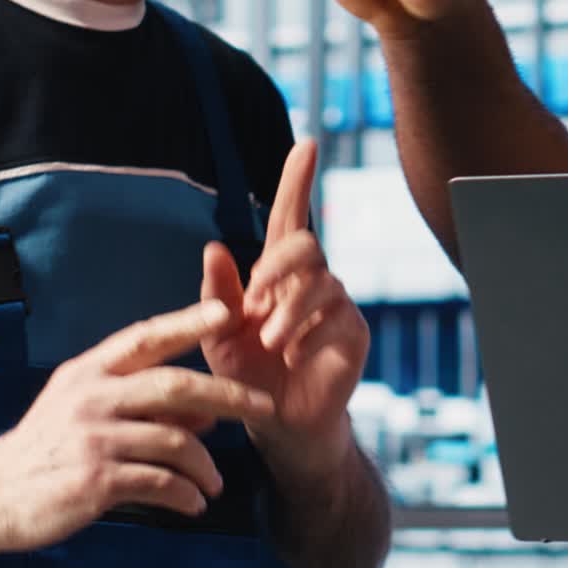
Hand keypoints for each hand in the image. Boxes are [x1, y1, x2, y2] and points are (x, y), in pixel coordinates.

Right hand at [0, 301, 273, 552]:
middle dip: (228, 394)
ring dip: (206, 463)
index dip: (188, 322)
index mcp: (91, 369)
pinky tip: (194, 504)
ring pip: (174, 440)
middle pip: (174, 386)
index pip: (147, 337)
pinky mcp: (95, 478)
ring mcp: (93, 436)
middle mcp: (92, 395)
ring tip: (216, 483)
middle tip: (264, 407)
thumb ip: (146, 404)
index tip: (227, 312)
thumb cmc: (48, 447)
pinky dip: (185, 494)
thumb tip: (209, 410)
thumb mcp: (88, 410)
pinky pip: (159, 482)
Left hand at [200, 140, 368, 477]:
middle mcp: (310, 280)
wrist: (277, 424)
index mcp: (276, 273)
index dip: (297, 180)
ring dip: (289, 309)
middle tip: (255, 300)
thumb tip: (214, 246)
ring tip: (269, 342)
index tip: (307, 144)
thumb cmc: (246, 375)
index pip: (288, 216)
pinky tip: (294, 357)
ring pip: (321, 282)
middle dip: (277, 266)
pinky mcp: (354, 333)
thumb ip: (216, 294)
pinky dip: (309, 336)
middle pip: (305, 244)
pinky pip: (337, 317)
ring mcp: (336, 305)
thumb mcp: (219, 335)